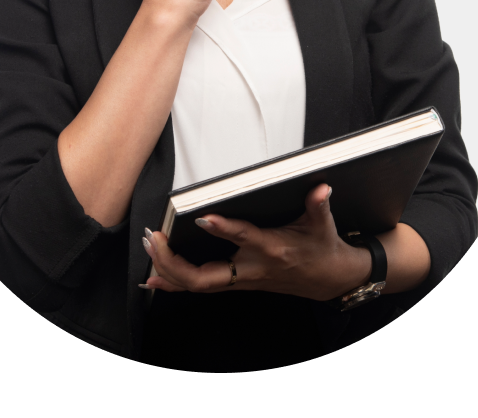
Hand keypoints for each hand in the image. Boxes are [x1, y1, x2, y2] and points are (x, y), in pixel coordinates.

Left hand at [141, 184, 372, 300]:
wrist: (328, 280)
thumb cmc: (321, 249)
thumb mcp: (323, 225)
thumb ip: (319, 206)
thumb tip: (321, 189)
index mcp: (272, 249)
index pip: (244, 239)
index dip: (224, 230)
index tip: (203, 217)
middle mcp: (251, 269)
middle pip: (205, 277)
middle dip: (174, 262)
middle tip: (155, 238)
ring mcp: (241, 279)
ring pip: (197, 284)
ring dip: (167, 269)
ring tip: (149, 247)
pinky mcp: (235, 283)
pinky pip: (199, 287)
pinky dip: (174, 283)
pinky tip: (154, 277)